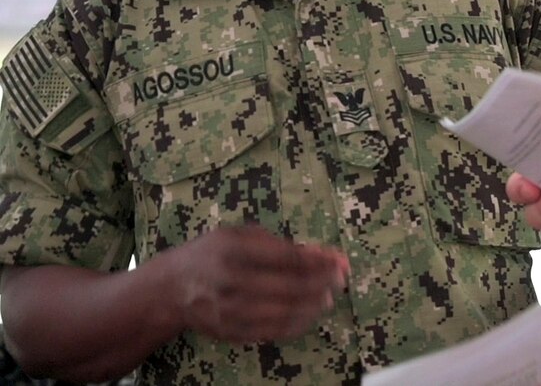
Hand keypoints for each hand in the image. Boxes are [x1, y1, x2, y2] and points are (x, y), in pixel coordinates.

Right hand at [167, 224, 348, 343]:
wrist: (171, 288)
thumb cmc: (213, 253)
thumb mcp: (242, 236)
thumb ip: (282, 244)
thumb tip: (325, 253)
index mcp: (231, 249)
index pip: (284, 258)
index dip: (317, 262)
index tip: (339, 262)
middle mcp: (227, 281)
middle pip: (286, 287)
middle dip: (319, 284)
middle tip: (340, 280)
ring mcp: (226, 310)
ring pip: (280, 313)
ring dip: (311, 306)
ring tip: (329, 298)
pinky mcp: (228, 331)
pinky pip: (269, 332)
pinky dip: (294, 324)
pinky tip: (310, 315)